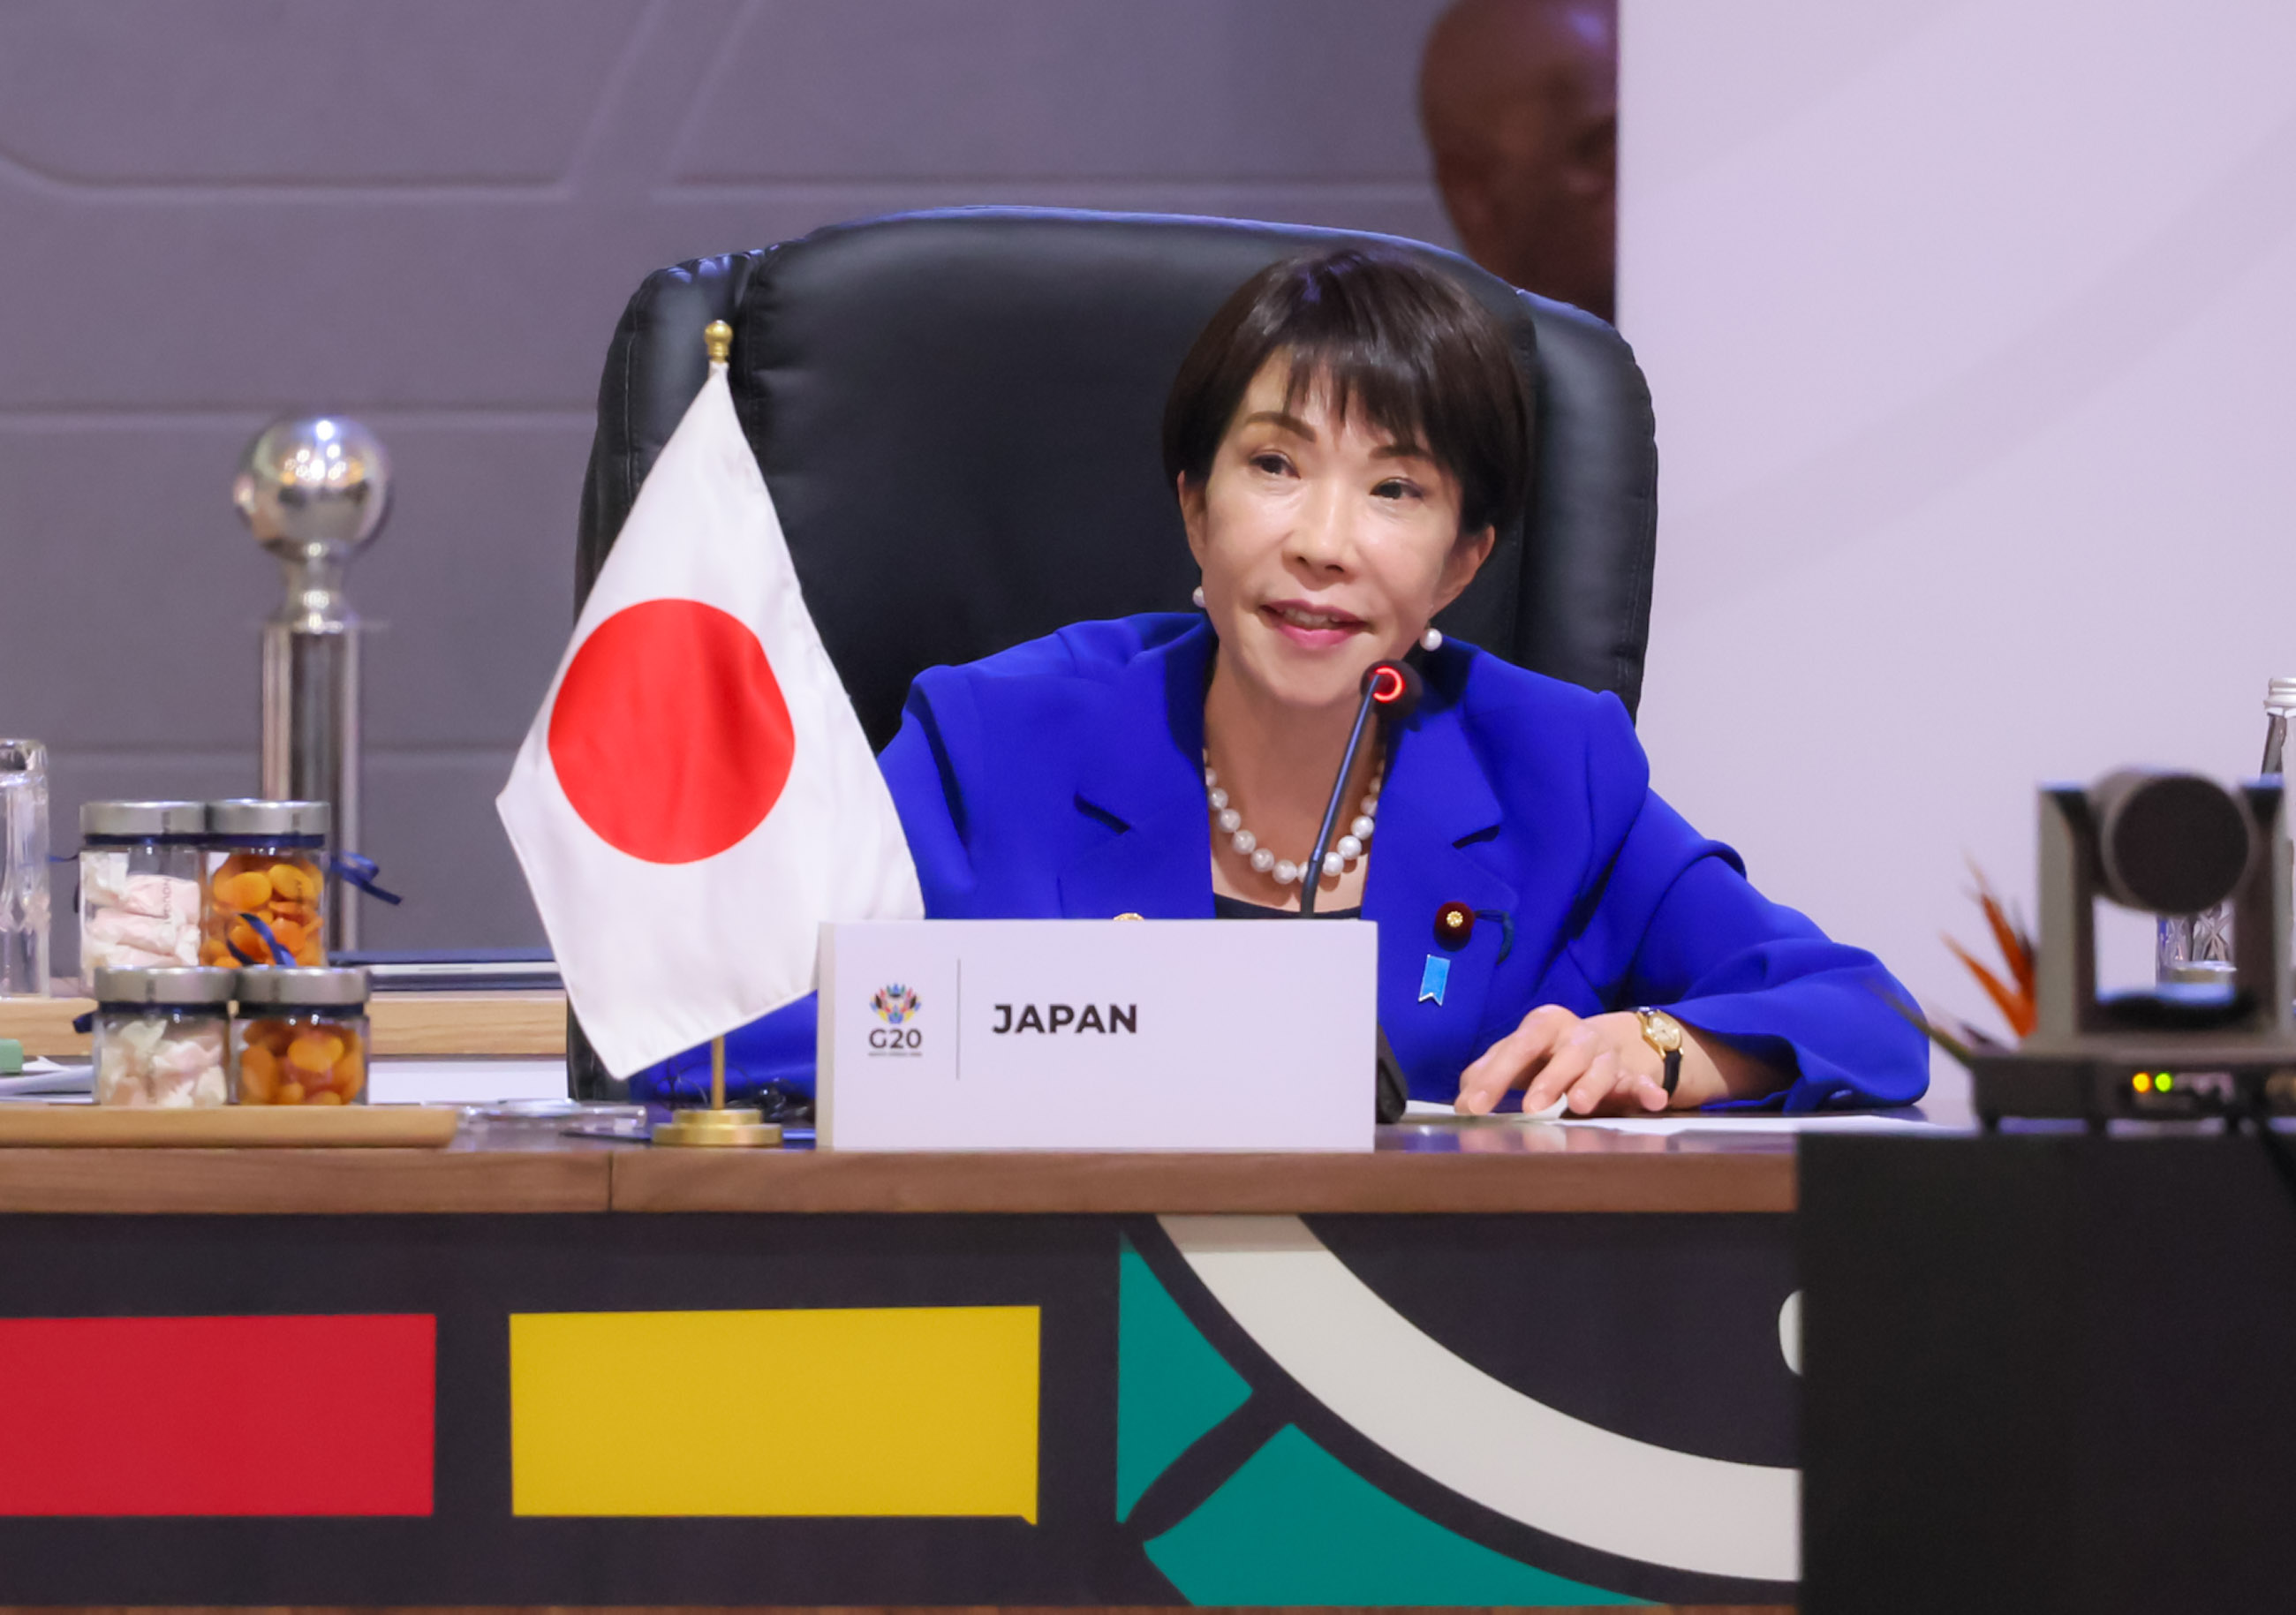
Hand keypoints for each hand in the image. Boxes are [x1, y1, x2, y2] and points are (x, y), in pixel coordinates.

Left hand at [1454, 1004, 1670, 1116]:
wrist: (1619, 1045)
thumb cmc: (1556, 1054)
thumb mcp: (1524, 1058)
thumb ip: (1492, 1072)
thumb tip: (1463, 1099)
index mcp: (1543, 1026)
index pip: (1516, 1047)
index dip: (1493, 1076)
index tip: (1473, 1106)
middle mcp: (1576, 1035)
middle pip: (1560, 1052)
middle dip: (1545, 1078)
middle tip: (1530, 1107)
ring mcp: (1607, 1054)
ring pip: (1599, 1066)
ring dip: (1589, 1084)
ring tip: (1578, 1105)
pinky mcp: (1634, 1075)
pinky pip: (1642, 1082)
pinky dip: (1647, 1091)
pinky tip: (1653, 1101)